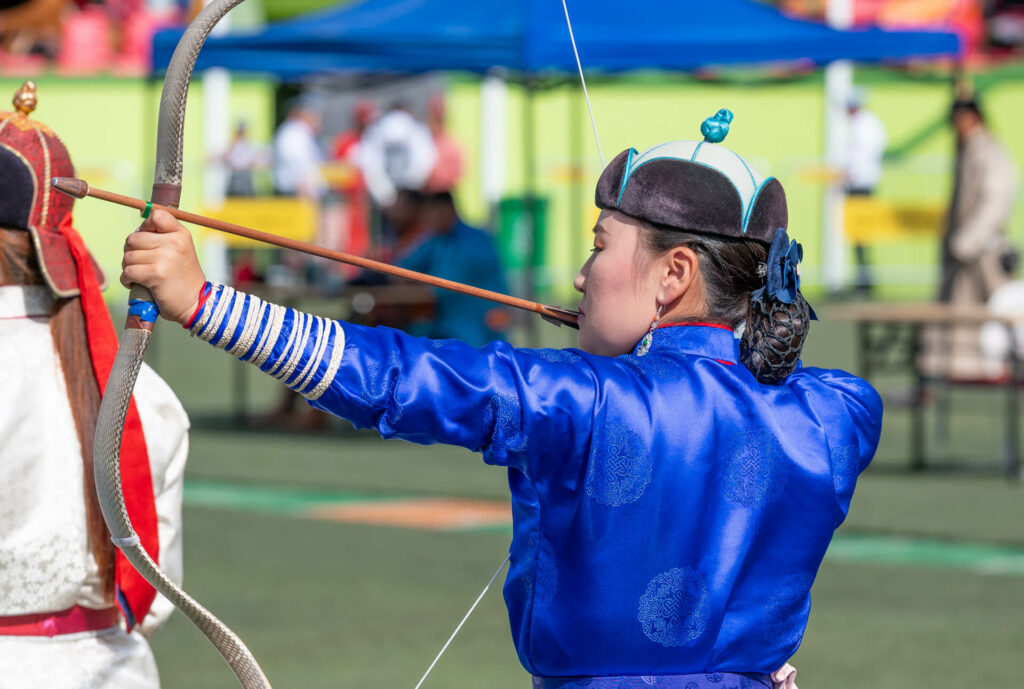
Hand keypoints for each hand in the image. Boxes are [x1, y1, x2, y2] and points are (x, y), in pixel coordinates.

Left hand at [121, 209, 206, 326]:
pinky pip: (128, 271)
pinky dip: (127, 280)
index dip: (145, 227)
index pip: (156, 216)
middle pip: (133, 238)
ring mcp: (165, 258)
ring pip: (128, 256)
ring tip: (141, 275)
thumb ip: (164, 237)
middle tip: (141, 263)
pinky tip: (136, 283)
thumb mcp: (181, 251)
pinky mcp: (156, 274)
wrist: (196, 303)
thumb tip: (137, 231)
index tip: (149, 241)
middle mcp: (174, 243)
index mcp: (181, 234)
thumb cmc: (183, 277)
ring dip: (129, 267)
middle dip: (132, 252)